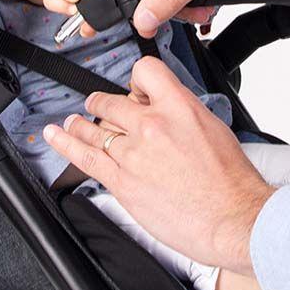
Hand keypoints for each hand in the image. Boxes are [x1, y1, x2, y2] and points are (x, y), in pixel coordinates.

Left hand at [43, 57, 274, 272]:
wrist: (233, 217)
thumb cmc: (231, 181)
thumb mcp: (214, 129)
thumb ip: (184, 115)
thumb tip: (168, 113)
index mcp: (179, 107)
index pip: (145, 72)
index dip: (137, 79)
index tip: (135, 88)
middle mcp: (153, 125)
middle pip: (114, 101)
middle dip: (105, 103)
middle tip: (100, 106)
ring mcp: (134, 153)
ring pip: (95, 128)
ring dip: (81, 123)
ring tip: (72, 120)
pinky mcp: (123, 181)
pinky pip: (85, 157)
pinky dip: (65, 143)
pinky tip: (55, 135)